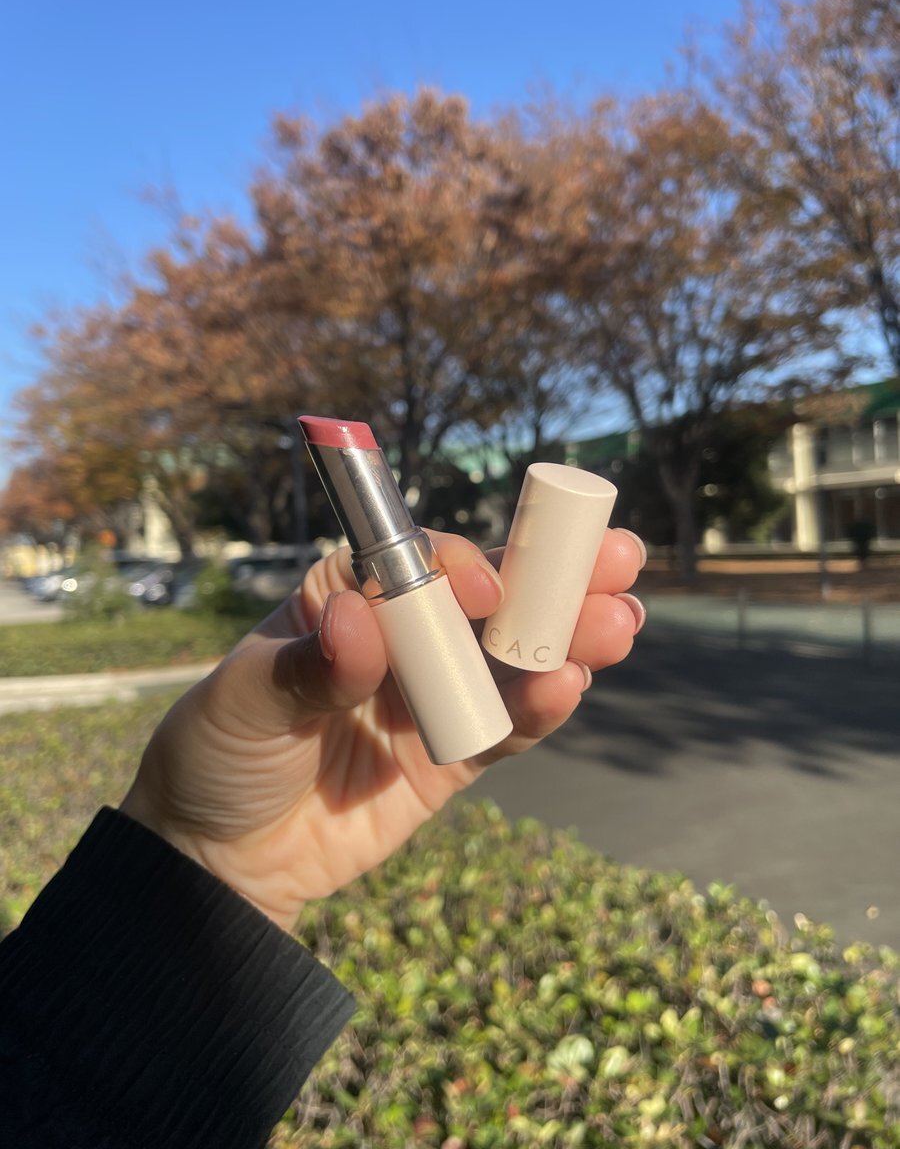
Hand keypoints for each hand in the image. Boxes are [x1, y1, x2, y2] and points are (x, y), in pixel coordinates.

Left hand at [121, 530, 644, 929]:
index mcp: (346, 598)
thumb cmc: (216, 758)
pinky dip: (541, 708)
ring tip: (619, 624)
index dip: (461, 563)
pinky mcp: (453, 757)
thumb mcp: (243, 702)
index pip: (418, 561)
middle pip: (488, 598)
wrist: (224, 863)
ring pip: (513, 656)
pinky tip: (573, 686)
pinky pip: (506, 727)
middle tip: (618, 560)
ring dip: (567, 635)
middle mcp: (401, 638)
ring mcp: (433, 697)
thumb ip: (308, 666)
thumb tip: (359, 622)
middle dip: (551, 577)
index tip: (484, 588)